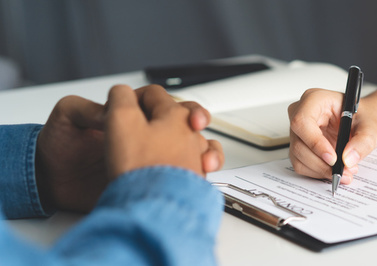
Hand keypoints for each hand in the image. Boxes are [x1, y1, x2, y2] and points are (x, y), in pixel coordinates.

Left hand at [36, 84, 222, 211]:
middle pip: (182, 121)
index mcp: (128, 115)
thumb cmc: (59, 146)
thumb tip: (110, 110)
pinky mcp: (152, 178)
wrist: (53, 184)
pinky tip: (200, 173)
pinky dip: (196, 172)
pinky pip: (183, 173)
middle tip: (197, 125)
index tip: (178, 112)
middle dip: (196, 120)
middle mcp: (143, 134)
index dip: (172, 105)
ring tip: (205, 157)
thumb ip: (86, 108)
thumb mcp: (67, 117)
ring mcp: (150, 157)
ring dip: (204, 147)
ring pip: (190, 146)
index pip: (159, 102)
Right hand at [104, 85, 222, 178]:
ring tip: (162, 144)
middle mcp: (192, 134)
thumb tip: (122, 92)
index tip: (116, 110)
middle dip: (160, 114)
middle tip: (143, 120)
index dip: (130, 98)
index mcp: (175, 115)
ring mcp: (196, 157)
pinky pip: (198, 162)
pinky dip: (188, 159)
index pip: (153, 94)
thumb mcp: (121, 120)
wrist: (156, 206)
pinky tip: (175, 164)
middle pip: (178, 114)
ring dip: (178, 138)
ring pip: (191, 138)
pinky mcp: (194, 179)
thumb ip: (120, 98)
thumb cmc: (141, 166)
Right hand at [288, 89, 376, 183]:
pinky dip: (319, 172)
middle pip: (299, 144)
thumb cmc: (365, 117)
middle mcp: (302, 113)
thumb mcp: (371, 127)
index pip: (302, 121)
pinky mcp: (300, 146)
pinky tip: (335, 169)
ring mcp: (298, 131)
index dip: (315, 142)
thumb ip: (363, 142)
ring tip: (345, 171)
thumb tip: (349, 159)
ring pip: (299, 157)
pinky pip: (302, 165)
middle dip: (322, 163)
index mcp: (315, 99)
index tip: (332, 158)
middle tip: (344, 171)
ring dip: (322, 170)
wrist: (365, 124)